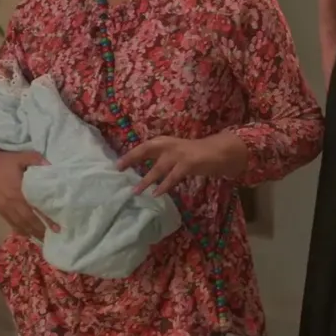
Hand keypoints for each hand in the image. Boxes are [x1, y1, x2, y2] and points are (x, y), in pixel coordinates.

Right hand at [0, 146, 54, 238]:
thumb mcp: (19, 156)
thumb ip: (36, 160)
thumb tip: (51, 165)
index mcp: (19, 191)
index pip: (35, 209)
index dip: (46, 219)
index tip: (57, 227)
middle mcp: (12, 203)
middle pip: (28, 220)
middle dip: (40, 230)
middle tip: (53, 237)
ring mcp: (4, 207)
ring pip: (19, 224)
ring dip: (31, 232)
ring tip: (42, 239)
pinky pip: (10, 222)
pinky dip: (19, 229)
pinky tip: (26, 234)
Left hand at [116, 133, 248, 195]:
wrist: (219, 151)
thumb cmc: (195, 154)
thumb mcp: (175, 153)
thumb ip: (161, 159)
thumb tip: (143, 171)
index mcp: (165, 142)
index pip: (144, 146)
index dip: (130, 154)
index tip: (117, 165)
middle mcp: (169, 145)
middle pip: (146, 150)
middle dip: (131, 159)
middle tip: (118, 169)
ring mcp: (179, 154)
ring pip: (158, 167)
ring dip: (146, 180)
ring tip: (135, 191)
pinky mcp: (188, 164)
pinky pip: (173, 177)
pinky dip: (164, 185)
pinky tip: (157, 194)